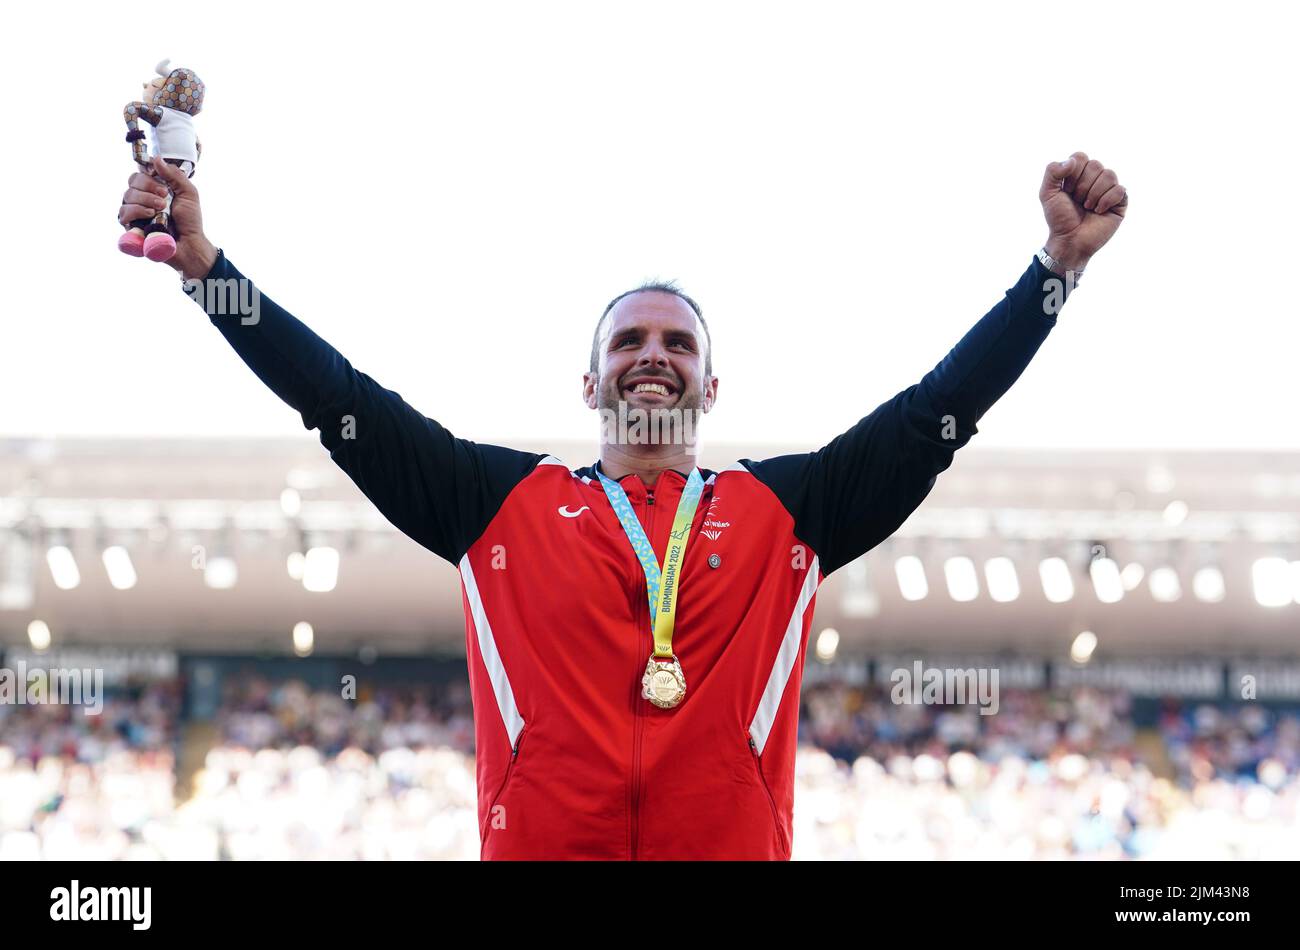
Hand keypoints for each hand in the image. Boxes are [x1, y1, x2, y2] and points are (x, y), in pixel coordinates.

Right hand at [118, 156, 216, 279]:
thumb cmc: (190, 221)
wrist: (190, 244)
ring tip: (161, 208)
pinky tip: (149, 214)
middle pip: (133, 181)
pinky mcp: (131, 226)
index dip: (148, 174)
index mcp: (154, 189)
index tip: (162, 182)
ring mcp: (135, 212)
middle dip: (149, 186)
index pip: (141, 173)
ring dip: (145, 199)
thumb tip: (156, 159)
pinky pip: (124, 212)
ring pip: (127, 195)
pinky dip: (136, 211)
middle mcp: (142, 198)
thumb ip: (174, 175)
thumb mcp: (188, 193)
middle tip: (165, 196)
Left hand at [1038, 152, 1127, 271]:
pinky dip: (1106, 201)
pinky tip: (1099, 211)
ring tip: (1087, 207)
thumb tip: (1072, 161)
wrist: (1069, 241)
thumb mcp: (1047, 194)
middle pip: (1095, 165)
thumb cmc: (1059, 219)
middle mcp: (1094, 179)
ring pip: (1109, 174)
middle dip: (1082, 186)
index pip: (1081, 157)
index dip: (1073, 173)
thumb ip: (1052, 172)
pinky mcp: (1120, 202)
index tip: (1066, 190)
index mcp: (1078, 174)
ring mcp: (1108, 189)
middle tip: (1077, 201)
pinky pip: (1120, 189)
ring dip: (1094, 194)